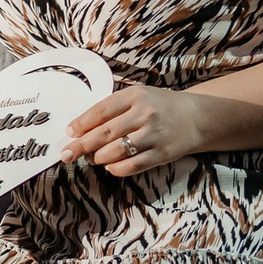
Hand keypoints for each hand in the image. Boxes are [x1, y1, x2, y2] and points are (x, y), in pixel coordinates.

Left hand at [62, 86, 210, 177]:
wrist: (196, 118)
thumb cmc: (159, 106)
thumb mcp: (137, 97)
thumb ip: (112, 109)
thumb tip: (80, 129)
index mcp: (136, 95)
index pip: (101, 110)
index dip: (82, 123)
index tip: (69, 132)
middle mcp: (145, 114)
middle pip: (105, 133)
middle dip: (82, 145)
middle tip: (67, 154)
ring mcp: (154, 135)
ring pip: (116, 151)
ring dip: (98, 158)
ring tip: (92, 158)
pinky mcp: (161, 154)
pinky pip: (131, 165)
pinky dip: (116, 168)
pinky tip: (110, 166)